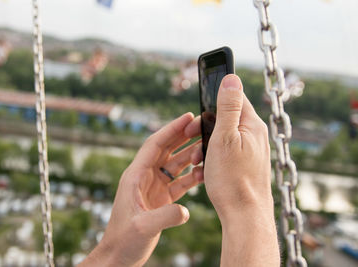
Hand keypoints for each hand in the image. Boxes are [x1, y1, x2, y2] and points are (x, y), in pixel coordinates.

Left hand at [79, 113, 202, 266]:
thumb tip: (186, 211)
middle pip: (166, 149)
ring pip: (174, 164)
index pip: (154, 144)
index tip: (187, 117)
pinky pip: (179, 181)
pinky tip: (203, 174)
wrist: (120, 256)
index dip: (171, 129)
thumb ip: (165, 217)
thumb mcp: (143, 227)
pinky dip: (191, 176)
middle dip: (183, 136)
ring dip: (189, 156)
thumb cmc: (124, 241)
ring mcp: (153, 187)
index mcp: (136, 175)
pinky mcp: (161, 199)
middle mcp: (144, 177)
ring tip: (207, 149)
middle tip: (202, 125)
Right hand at [204, 74, 279, 265]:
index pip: (235, 98)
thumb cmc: (233, 180)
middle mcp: (256, 136)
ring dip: (206, 145)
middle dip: (205, 127)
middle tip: (190, 137)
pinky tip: (205, 170)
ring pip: (224, 138)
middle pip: (226, 119)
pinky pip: (227, 153)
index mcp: (252, 125)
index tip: (199, 106)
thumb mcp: (225, 138)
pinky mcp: (247, 165)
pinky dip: (213, 157)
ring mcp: (252, 151)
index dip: (214, 99)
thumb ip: (228, 107)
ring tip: (197, 160)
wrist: (245, 217)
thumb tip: (232, 78)